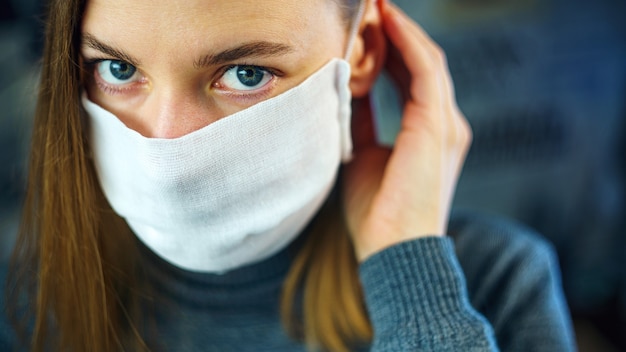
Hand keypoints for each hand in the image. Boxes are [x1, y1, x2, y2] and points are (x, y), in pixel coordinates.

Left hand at [342, 1, 471, 261]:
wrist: (393, 250)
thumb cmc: (376, 212)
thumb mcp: (360, 156)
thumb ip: (360, 123)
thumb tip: (344, 95)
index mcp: (427, 131)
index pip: (411, 75)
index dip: (390, 46)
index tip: (366, 23)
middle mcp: (443, 123)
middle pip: (421, 61)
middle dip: (395, 30)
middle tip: (369, 5)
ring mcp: (445, 123)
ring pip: (426, 59)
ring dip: (400, 28)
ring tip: (375, 4)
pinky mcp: (438, 125)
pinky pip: (425, 70)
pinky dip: (407, 41)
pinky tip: (386, 19)